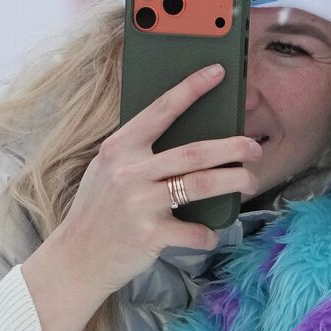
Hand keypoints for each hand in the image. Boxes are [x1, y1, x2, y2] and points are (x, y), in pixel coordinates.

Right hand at [23, 65, 261, 330]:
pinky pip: (193, 231)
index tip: (217, 73)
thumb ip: (137, 154)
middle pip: (194, 152)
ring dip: (233, 181)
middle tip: (254, 148)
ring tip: (249, 180)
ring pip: (201, 185)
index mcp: (118, 148)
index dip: (191, 89)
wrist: (76, 258)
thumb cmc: (98, 211)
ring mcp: (139, 204)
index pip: (160, 110)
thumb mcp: (107, 171)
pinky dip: (208, 233)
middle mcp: (129, 172)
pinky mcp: (150, 235)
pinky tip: (211, 233)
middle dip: (232, 147)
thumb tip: (189, 139)